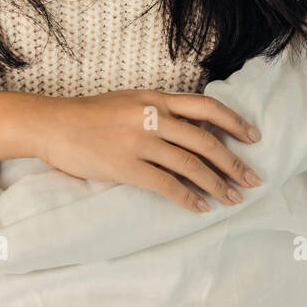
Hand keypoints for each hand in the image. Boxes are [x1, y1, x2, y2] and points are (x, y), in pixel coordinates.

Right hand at [34, 89, 262, 212]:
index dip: (234, 122)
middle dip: (234, 162)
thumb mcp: (129, 101)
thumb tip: (192, 128)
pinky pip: (166, 185)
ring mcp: (140, 141)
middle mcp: (153, 116)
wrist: (52, 124)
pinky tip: (200, 208)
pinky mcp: (126, 165)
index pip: (207, 107)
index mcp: (156, 98)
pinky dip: (187, 198)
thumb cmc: (89, 115)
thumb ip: (159, 110)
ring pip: (190, 165)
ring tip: (233, 199)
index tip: (254, 137)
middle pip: (205, 140)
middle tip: (254, 180)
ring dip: (217, 185)